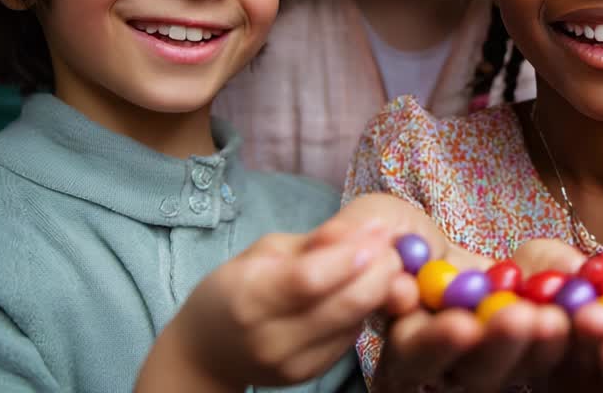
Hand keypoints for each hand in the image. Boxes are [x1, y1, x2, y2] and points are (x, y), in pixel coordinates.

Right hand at [137, 221, 394, 392]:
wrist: (208, 350)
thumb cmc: (238, 286)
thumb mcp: (265, 252)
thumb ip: (315, 243)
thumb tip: (365, 229)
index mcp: (249, 296)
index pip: (309, 279)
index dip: (350, 256)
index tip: (379, 233)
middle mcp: (269, 337)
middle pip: (342, 305)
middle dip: (379, 272)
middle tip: (394, 248)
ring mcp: (290, 362)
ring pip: (353, 323)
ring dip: (379, 291)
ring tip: (386, 264)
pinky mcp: (308, 374)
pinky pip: (348, 338)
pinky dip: (363, 312)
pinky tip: (361, 292)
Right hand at [375, 239, 597, 391]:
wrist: (436, 237)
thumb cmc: (394, 232)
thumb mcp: (379, 223)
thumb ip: (370, 242)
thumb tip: (396, 283)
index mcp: (401, 342)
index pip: (412, 357)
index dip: (435, 344)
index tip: (460, 323)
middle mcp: (448, 363)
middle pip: (473, 372)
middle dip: (498, 345)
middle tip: (521, 319)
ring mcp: (495, 355)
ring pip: (522, 363)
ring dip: (543, 340)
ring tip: (562, 313)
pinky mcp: (535, 337)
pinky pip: (559, 340)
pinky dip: (578, 323)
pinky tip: (597, 306)